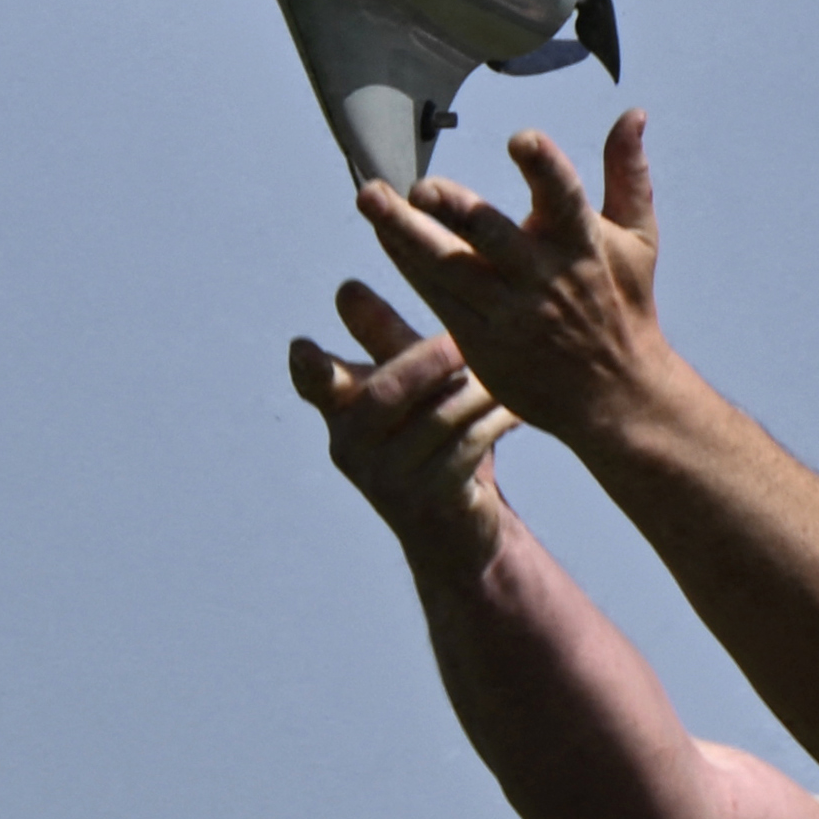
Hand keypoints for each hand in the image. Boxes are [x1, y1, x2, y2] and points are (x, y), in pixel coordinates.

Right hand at [287, 281, 516, 569]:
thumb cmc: (431, 440)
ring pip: (436, 419)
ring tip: (506, 371)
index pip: (314, 385)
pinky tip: (516, 412)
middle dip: (427, 360)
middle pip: (386, 394)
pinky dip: (495, 423)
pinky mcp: (428, 503)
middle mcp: (353, 448)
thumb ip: (381, 339)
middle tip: (462, 339)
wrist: (460, 528)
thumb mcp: (408, 387)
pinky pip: (466, 448)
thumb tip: (345, 289)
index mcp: (342, 412)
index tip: (302, 346)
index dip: (309, 368)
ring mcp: (387, 480)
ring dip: (477, 390)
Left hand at [353, 112, 674, 457]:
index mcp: (582, 244)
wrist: (614, 394)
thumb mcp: (638, 239)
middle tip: (422, 187)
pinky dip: (408, 262)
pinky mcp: (480, 340)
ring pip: (450, 267)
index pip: (565, 199)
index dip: (545, 169)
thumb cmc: (622, 303)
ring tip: (371, 198)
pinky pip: (436, 294)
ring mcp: (508, 311)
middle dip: (456, 210)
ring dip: (406, 232)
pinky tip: (383, 232)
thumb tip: (633, 114)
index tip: (522, 139)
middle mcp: (542, 276)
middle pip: (492, 237)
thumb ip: (628, 173)